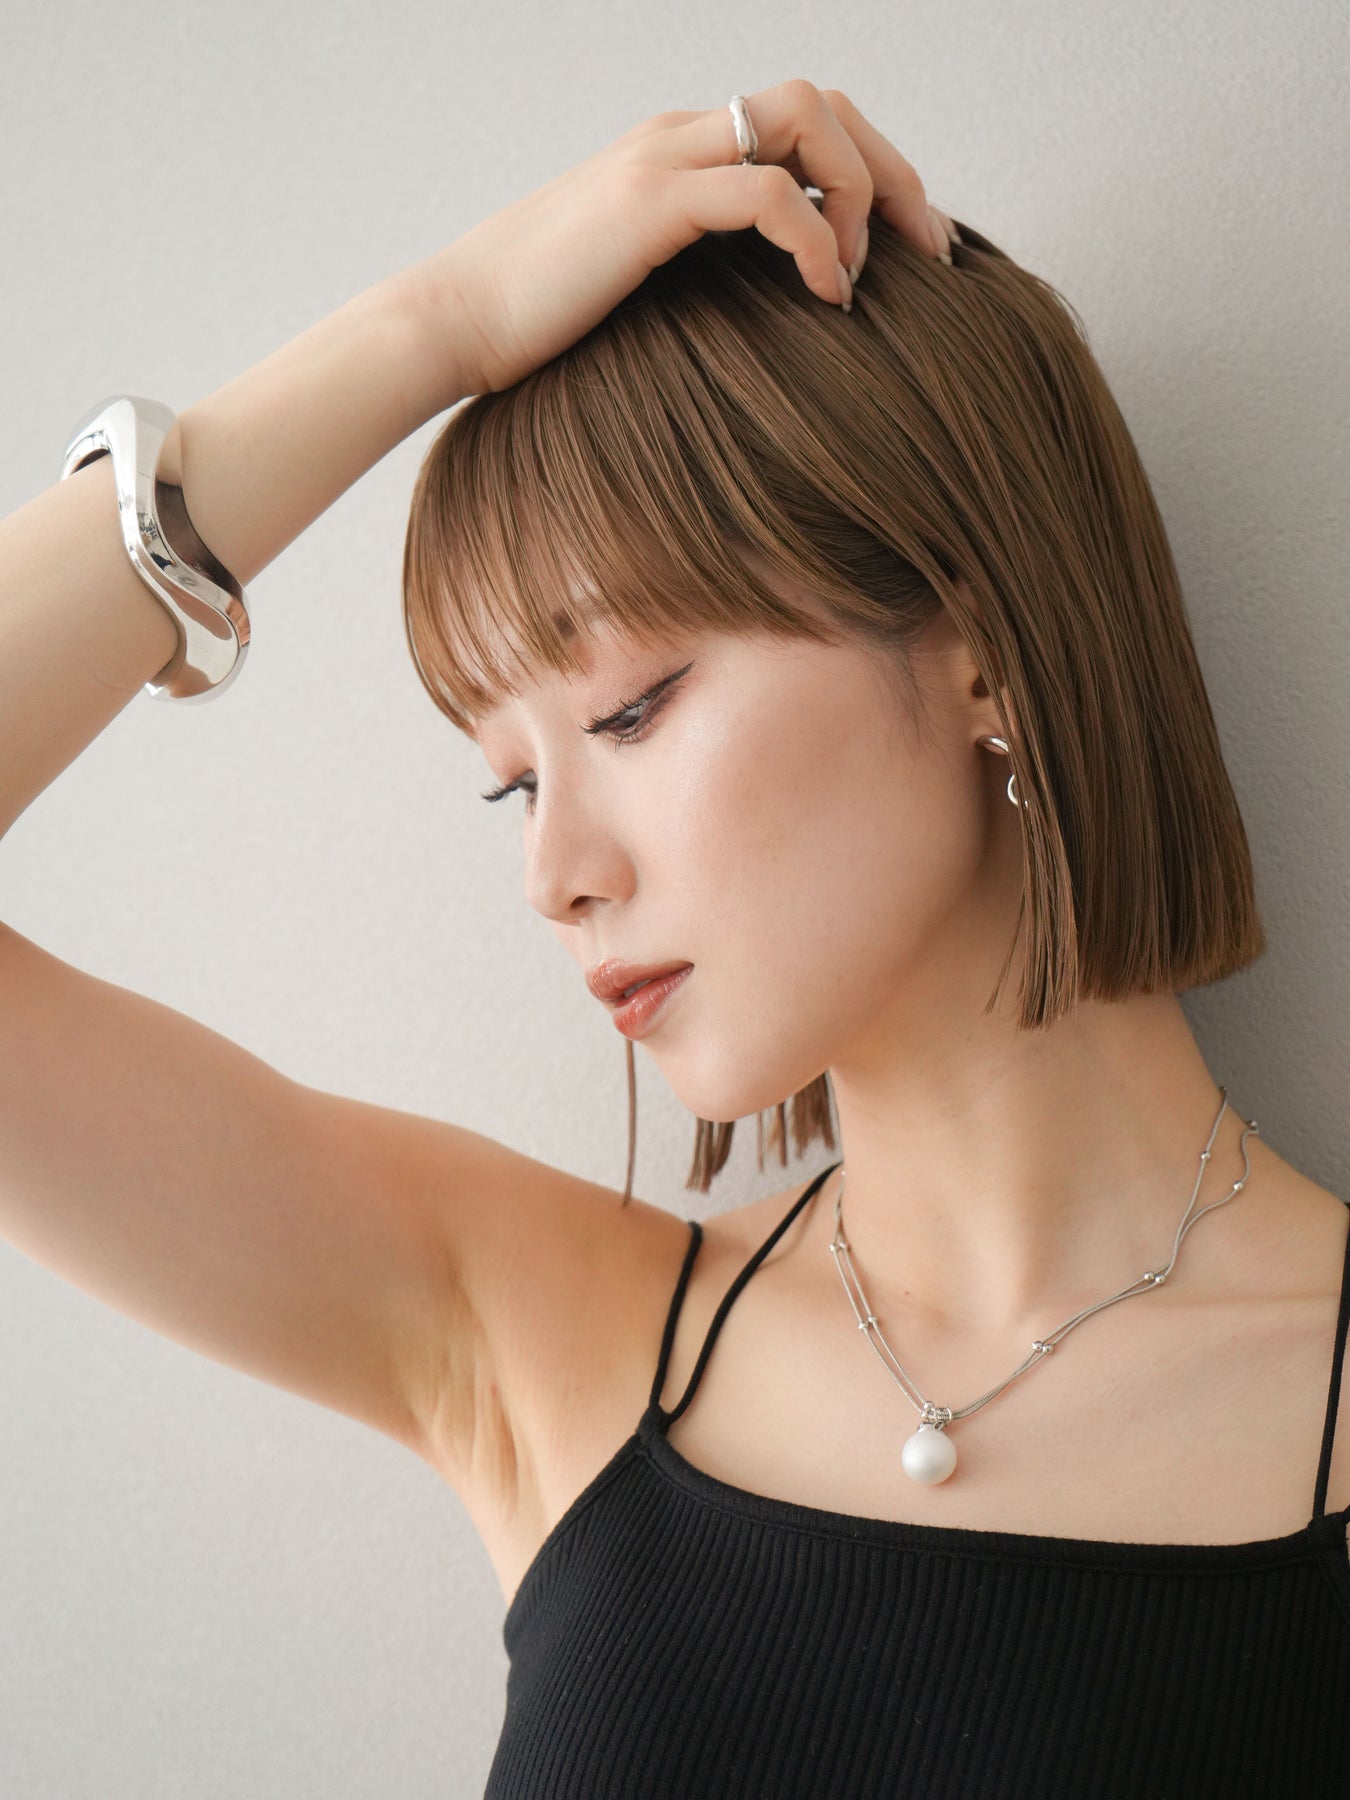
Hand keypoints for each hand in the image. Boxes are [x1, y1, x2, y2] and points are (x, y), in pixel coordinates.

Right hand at [418, 78, 957, 397]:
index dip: (875, 169)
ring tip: (860, 276)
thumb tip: (761, 316)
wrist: (451, 321)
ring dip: (859, 193)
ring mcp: (663, 160)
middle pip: (823, 103)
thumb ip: (695, 272)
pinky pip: (766, 193)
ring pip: (805, 120)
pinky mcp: (650, 205)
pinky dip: (815, 240)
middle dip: (894, 172)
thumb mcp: (634, 284)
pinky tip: (824, 295)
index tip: (909, 249)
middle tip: (929, 253)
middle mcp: (678, 135)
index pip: (804, 118)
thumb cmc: (538, 321)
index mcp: (679, 150)